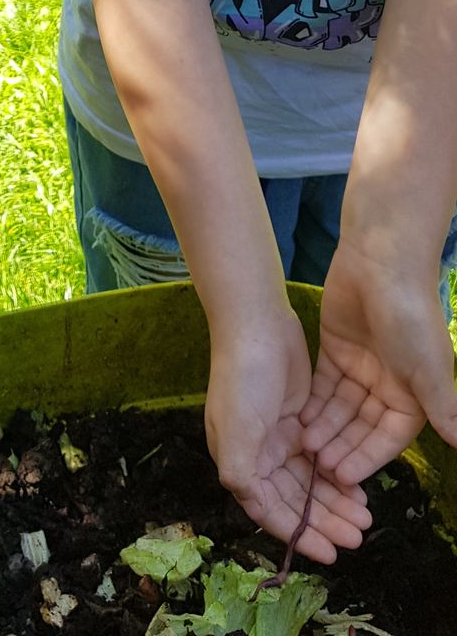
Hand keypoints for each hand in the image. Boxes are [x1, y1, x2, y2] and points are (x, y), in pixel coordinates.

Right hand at [205, 308, 370, 562]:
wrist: (256, 322)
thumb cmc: (242, 376)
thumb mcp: (237, 426)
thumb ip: (242, 471)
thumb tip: (251, 505)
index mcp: (237, 459)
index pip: (270, 510)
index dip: (300, 534)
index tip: (331, 554)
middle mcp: (257, 453)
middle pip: (295, 499)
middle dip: (325, 520)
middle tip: (359, 535)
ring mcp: (278, 436)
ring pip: (311, 480)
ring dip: (336, 499)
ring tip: (365, 514)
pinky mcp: (299, 418)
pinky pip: (321, 457)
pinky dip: (337, 473)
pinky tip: (358, 484)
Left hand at [300, 241, 456, 485]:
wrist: (381, 262)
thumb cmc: (411, 318)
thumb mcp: (430, 370)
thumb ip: (442, 410)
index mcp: (415, 397)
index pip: (386, 439)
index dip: (366, 459)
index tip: (343, 477)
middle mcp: (388, 385)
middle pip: (360, 427)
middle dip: (341, 448)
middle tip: (316, 470)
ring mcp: (360, 367)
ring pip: (339, 409)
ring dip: (324, 429)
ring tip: (304, 449)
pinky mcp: (335, 349)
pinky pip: (323, 385)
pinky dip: (313, 403)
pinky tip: (297, 422)